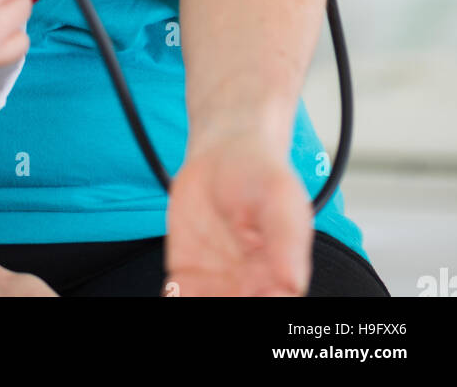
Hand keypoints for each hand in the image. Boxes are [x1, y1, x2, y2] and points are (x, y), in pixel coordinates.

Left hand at [164, 132, 312, 296]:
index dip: (264, 309)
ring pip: (209, 310)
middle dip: (233, 312)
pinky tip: (173, 292)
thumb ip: (287, 237)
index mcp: (280, 278)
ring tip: (193, 293)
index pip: (276, 306)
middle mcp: (250, 288)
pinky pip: (178, 300)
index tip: (252, 294)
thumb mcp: (280, 196)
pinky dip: (175, 301)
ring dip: (202, 309)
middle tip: (217, 292)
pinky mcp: (186, 275)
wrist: (223, 152)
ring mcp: (216, 285)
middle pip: (243, 314)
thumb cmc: (260, 174)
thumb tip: (294, 282)